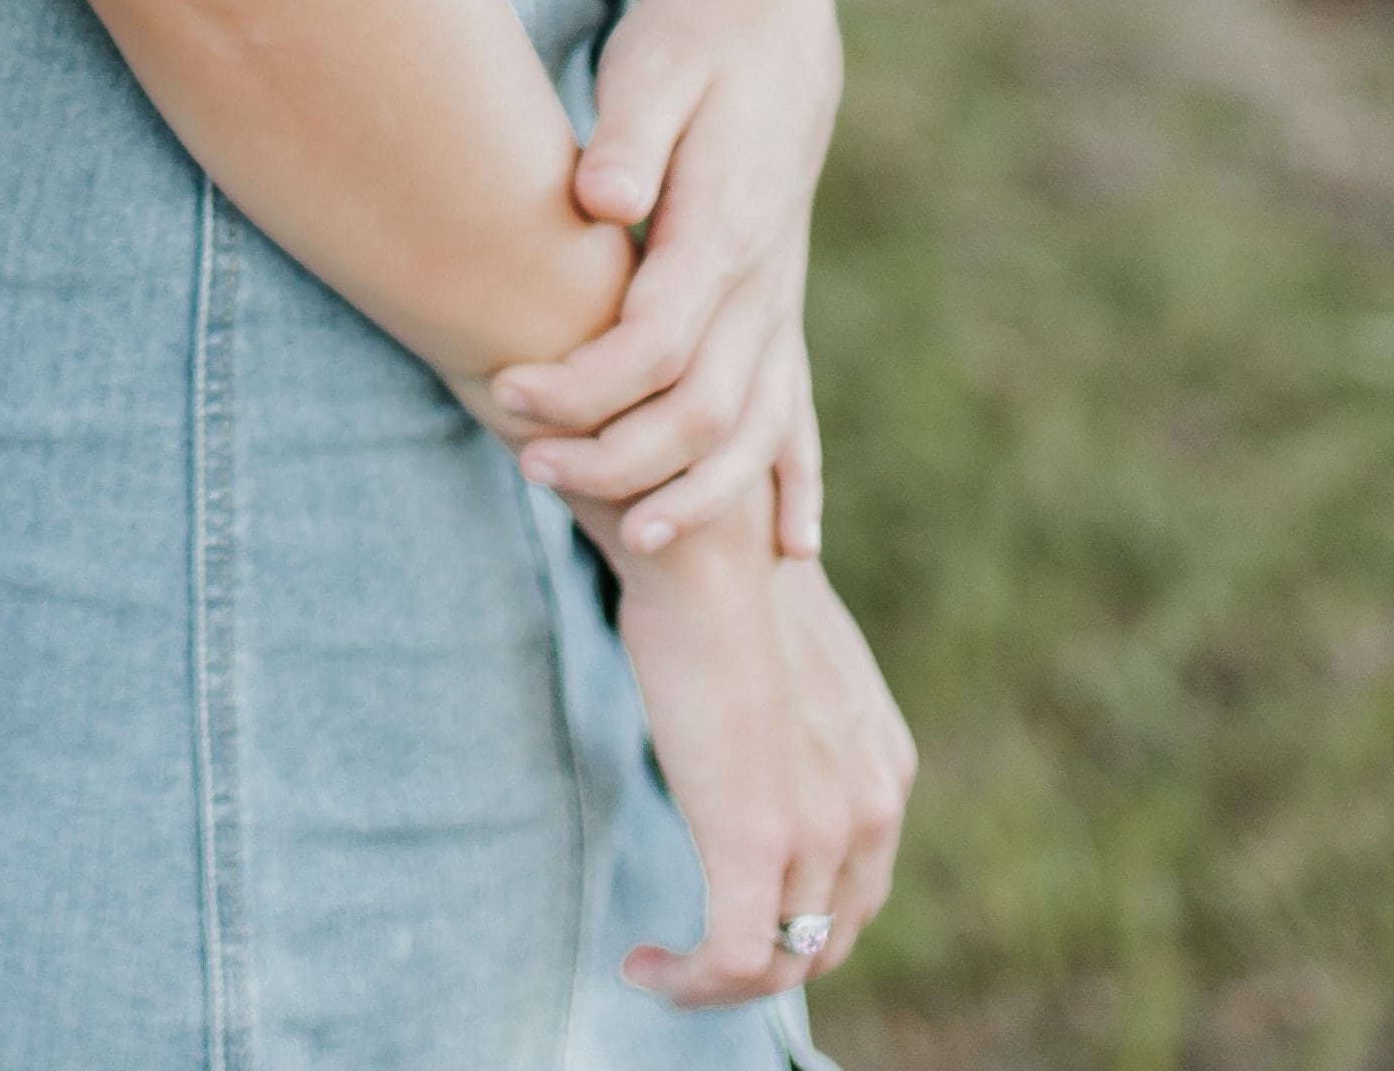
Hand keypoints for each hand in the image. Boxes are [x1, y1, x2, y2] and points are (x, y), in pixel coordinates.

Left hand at [490, 0, 839, 554]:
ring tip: (625, 535)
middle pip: (704, 410)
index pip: (656, 344)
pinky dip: (795, 482)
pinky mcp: (783, 309)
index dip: (582, 383)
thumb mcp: (654, 65)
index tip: (505, 390)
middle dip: (617, 455)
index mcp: (725, 227)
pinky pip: (800, 414)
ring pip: (756, 432)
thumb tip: (601, 196)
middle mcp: (763, 282)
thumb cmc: (693, 45)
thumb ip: (630, 133)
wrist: (776, 28)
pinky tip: (791, 549)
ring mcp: (781, 303)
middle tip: (527, 464)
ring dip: (695, 492)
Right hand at [613, 508, 915, 1011]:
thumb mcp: (787, 657)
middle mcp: (872, 808)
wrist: (709, 545)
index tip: (732, 910)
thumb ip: (792, 718)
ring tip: (660, 969)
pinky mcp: (755, 843)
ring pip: (782, 961)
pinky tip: (643, 967)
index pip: (857, 886)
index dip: (797, 915)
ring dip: (720, 981)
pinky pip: (734, 960)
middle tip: (696, 957)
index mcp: (883, 767)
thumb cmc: (726, 576)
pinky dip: (690, 982)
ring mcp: (821, 832)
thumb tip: (755, 733)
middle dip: (767, 959)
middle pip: (829, 935)